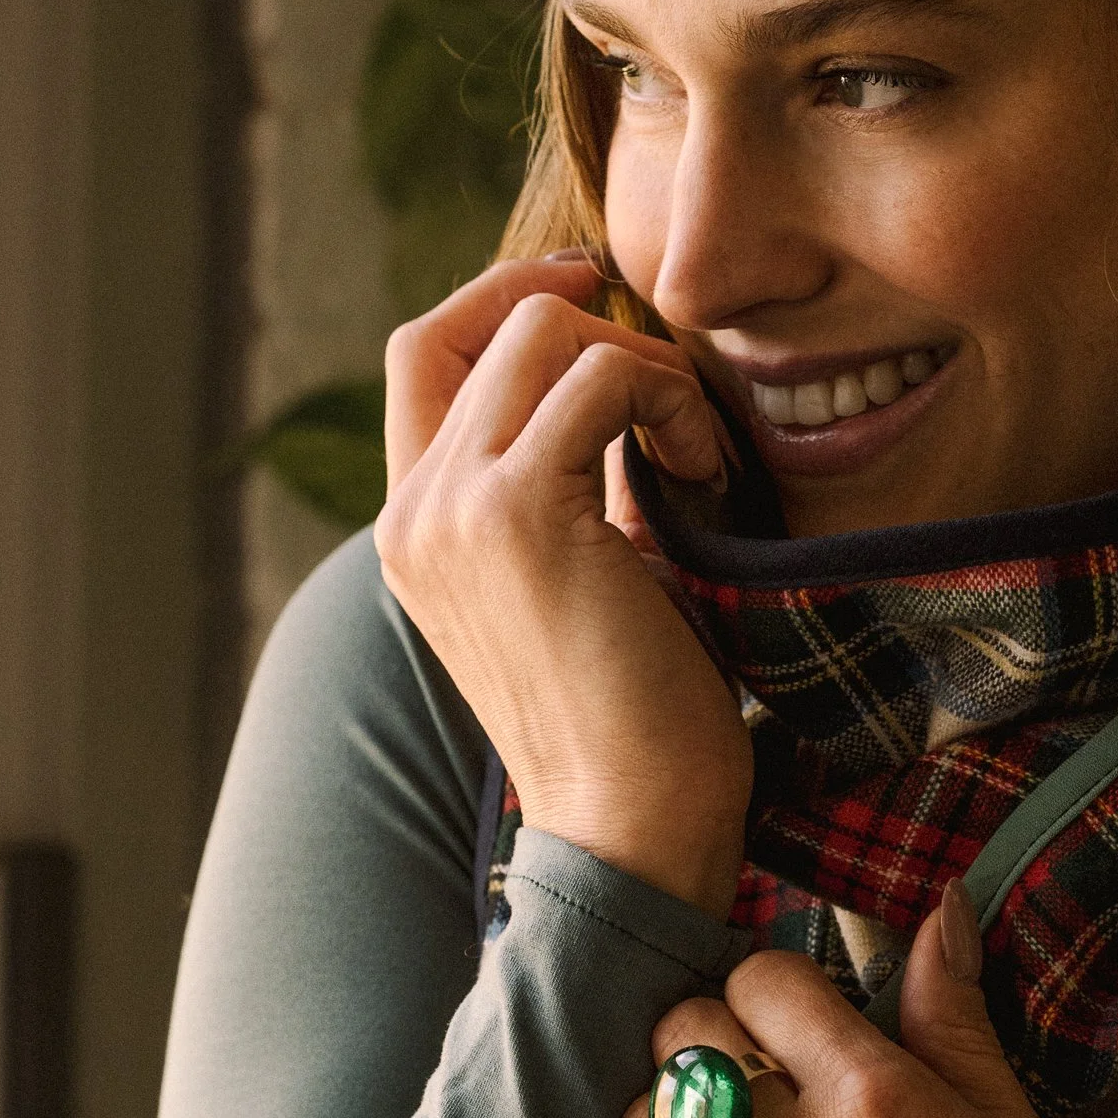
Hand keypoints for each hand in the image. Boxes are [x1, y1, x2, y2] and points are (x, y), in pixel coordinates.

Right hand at [375, 256, 752, 917]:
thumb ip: (568, 487)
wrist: (632, 824)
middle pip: (479, 323)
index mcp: (413, 529)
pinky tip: (705, 475)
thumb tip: (623, 387)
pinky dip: (670, 400)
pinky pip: (604, 379)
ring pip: (541, 333)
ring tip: (694, 451)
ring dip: (643, 366)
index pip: (421, 350)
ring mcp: (451, 508)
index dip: (504, 296)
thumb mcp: (579, 578)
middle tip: (675, 394)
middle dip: (596, 328)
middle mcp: (412, 512)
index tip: (595, 292)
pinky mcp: (515, 513)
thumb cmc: (634, 716)